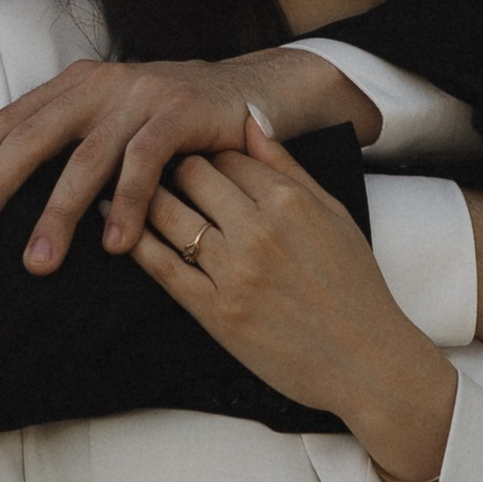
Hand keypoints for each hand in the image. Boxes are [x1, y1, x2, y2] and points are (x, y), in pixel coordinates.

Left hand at [0, 47, 380, 271]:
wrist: (257, 92)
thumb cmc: (179, 123)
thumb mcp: (118, 124)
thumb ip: (76, 143)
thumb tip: (11, 188)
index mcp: (79, 84)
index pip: (14, 119)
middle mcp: (103, 83)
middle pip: (34, 136)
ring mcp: (142, 95)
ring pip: (86, 158)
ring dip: (58, 213)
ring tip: (38, 261)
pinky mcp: (182, 112)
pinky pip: (145, 163)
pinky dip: (128, 205)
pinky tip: (115, 245)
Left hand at [131, 121, 457, 481]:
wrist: (367, 362)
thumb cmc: (356, 287)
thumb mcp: (334, 215)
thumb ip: (289, 168)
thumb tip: (251, 118)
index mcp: (291, 200)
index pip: (228, 152)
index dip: (205, 146)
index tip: (189, 148)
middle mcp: (259, 229)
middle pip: (191, 173)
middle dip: (170, 163)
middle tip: (150, 162)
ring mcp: (234, 271)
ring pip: (168, 211)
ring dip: (141, 194)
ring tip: (120, 186)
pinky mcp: (215, 312)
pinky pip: (162, 265)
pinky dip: (134, 240)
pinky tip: (115, 227)